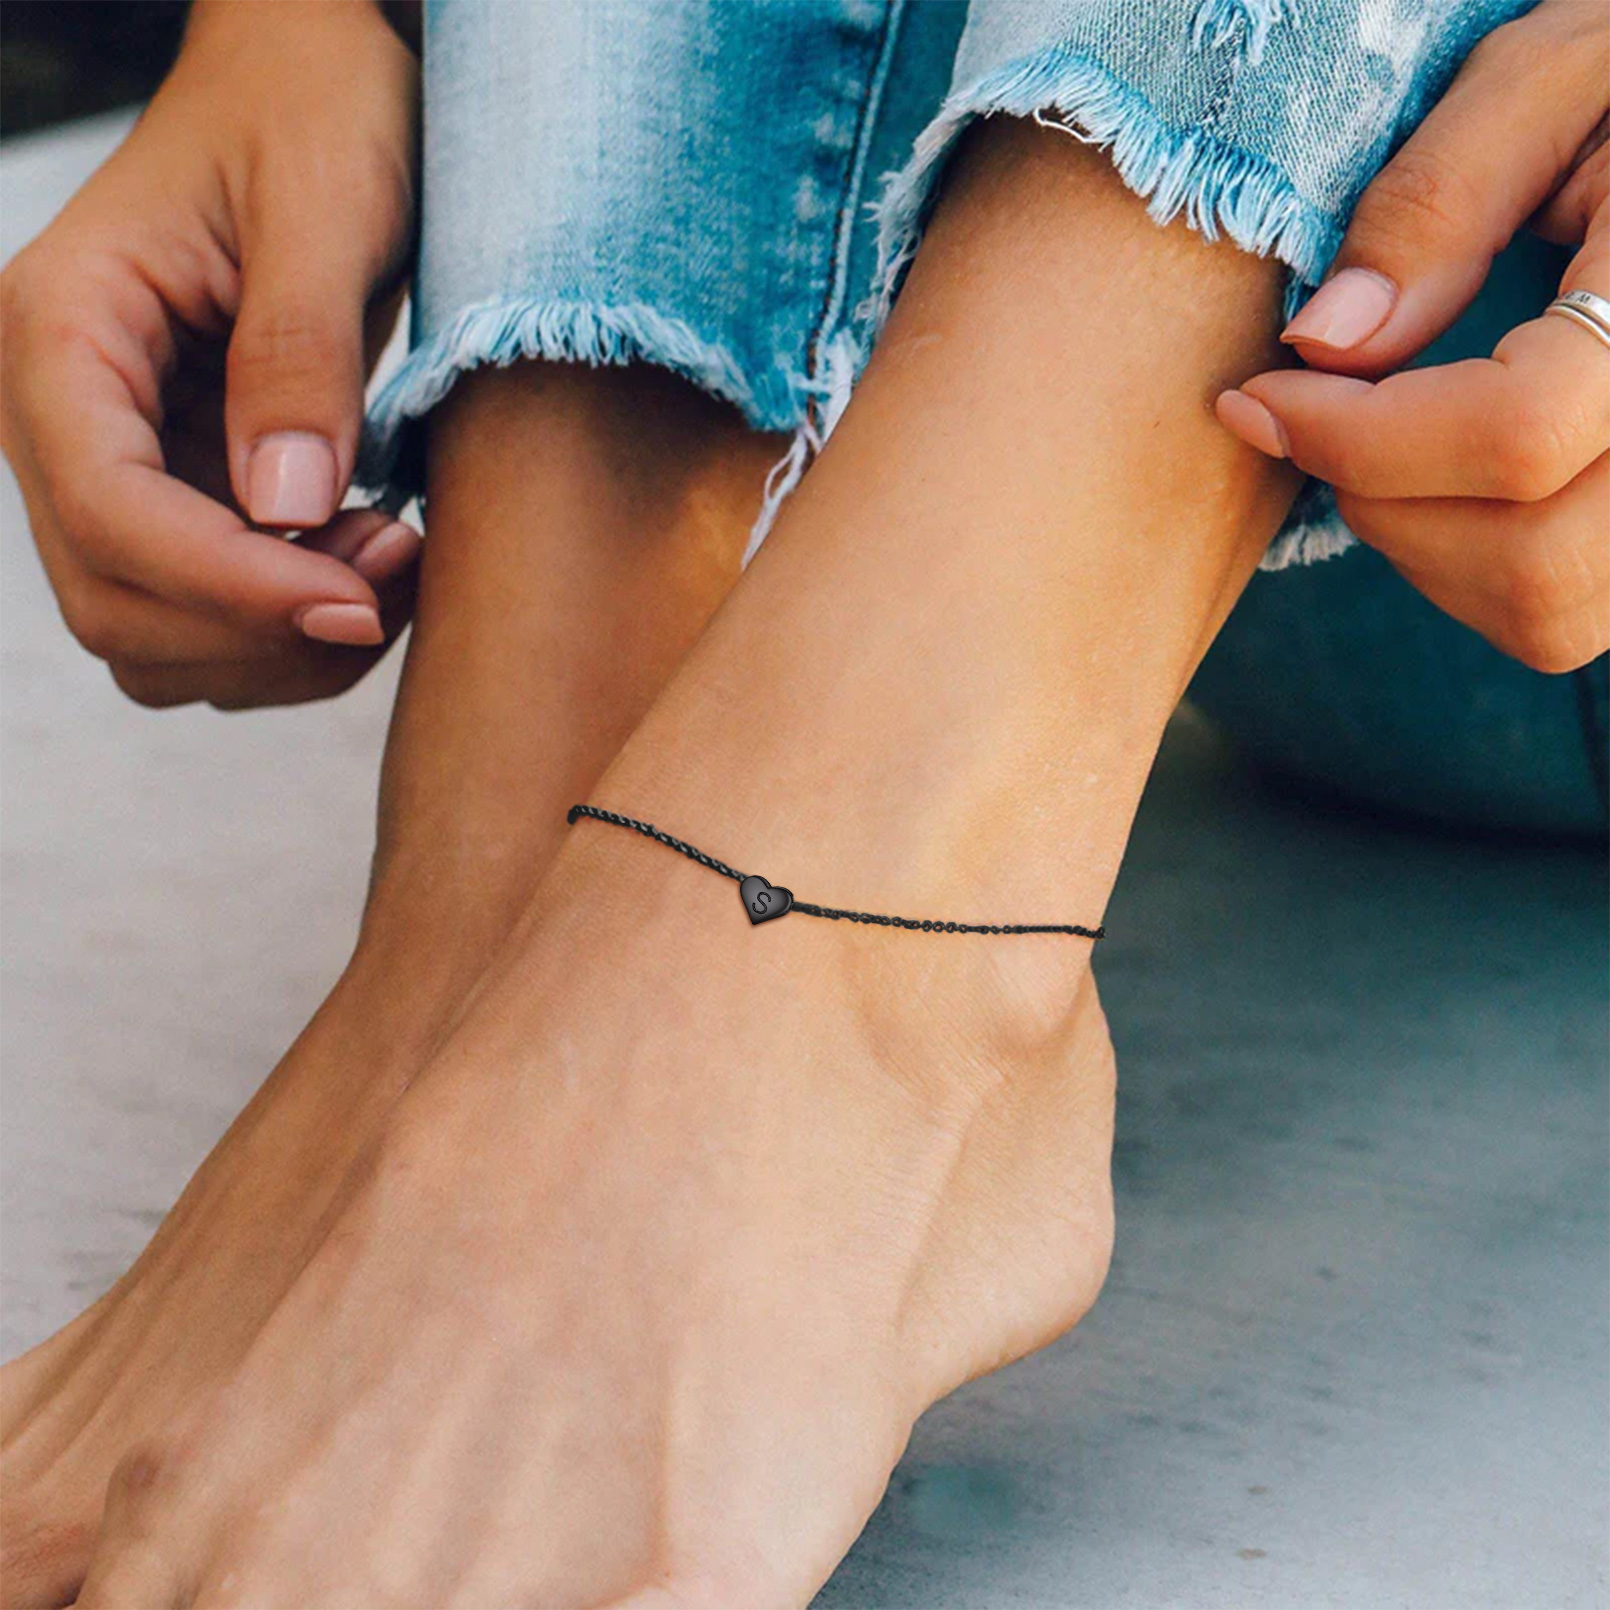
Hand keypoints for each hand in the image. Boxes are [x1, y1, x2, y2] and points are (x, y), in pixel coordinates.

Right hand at [0, 0, 421, 708]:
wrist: (310, 82)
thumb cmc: (312, 108)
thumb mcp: (324, 204)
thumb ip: (298, 353)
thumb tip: (288, 504)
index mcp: (63, 327)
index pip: (107, 511)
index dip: (231, 588)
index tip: (359, 604)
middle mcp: (61, 409)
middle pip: (116, 603)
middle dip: (261, 629)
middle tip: (395, 572)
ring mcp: (114, 460)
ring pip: (157, 634)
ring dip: (279, 646)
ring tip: (392, 563)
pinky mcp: (176, 488)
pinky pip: (209, 613)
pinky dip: (289, 628)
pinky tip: (369, 566)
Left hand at [1216, 0, 1609, 673]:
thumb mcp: (1548, 81)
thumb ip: (1439, 200)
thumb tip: (1324, 343)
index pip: (1517, 435)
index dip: (1356, 438)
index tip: (1257, 397)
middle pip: (1530, 558)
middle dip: (1380, 500)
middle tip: (1316, 420)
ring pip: (1546, 612)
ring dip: (1420, 546)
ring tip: (1383, 442)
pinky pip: (1561, 616)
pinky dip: (1471, 566)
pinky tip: (1441, 477)